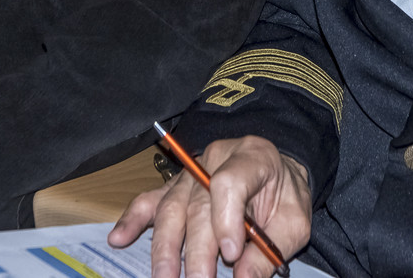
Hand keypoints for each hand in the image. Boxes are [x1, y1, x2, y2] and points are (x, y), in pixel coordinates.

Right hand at [110, 136, 311, 277]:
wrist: (277, 172)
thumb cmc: (285, 195)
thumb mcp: (294, 221)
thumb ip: (270, 250)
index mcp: (252, 158)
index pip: (229, 183)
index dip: (226, 220)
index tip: (231, 254)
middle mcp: (216, 158)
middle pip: (197, 205)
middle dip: (196, 251)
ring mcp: (190, 172)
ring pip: (171, 208)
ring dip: (165, 248)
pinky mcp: (174, 187)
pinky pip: (149, 200)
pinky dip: (132, 220)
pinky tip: (119, 238)